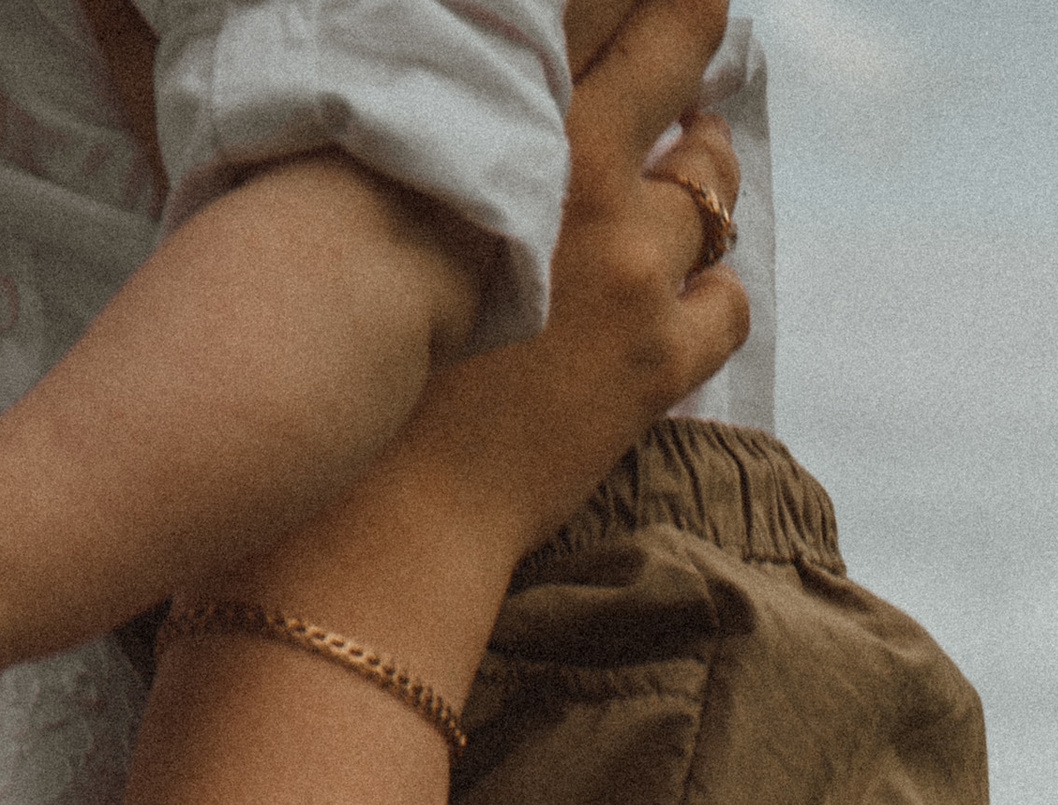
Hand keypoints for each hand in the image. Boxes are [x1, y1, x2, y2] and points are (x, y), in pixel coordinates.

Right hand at [367, 2, 747, 574]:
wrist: (382, 502)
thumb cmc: (337, 349)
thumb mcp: (358, 196)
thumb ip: (397, 119)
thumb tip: (329, 64)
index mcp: (510, 120)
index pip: (591, 6)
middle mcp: (584, 176)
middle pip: (673, 53)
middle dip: (686, 28)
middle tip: (692, 15)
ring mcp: (634, 273)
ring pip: (710, 188)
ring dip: (702, 170)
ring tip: (689, 163)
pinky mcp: (659, 364)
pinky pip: (728, 303)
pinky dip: (713, 289)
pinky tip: (687, 289)